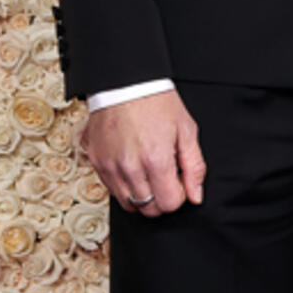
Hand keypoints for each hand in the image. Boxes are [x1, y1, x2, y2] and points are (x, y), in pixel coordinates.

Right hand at [83, 90, 205, 215]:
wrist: (124, 83)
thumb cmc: (156, 101)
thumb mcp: (187, 130)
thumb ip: (194, 167)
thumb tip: (195, 195)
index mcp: (156, 159)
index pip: (169, 203)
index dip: (179, 195)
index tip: (178, 181)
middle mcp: (130, 167)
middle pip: (149, 209)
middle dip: (161, 198)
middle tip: (165, 177)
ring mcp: (110, 166)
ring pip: (128, 204)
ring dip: (142, 195)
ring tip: (148, 172)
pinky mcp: (96, 162)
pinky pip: (111, 189)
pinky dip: (124, 185)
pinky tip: (133, 167)